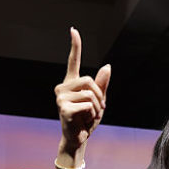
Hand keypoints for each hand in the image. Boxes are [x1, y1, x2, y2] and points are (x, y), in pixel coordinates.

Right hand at [54, 28, 110, 154]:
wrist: (78, 138)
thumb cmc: (87, 120)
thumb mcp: (99, 101)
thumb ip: (102, 85)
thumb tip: (107, 66)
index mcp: (72, 83)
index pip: (73, 61)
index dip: (75, 46)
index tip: (73, 30)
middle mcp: (63, 87)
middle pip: (89, 80)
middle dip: (100, 95)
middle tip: (97, 109)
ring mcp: (61, 98)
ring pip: (90, 93)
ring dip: (97, 106)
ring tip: (90, 115)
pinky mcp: (63, 108)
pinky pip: (88, 105)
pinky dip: (92, 114)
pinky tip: (84, 120)